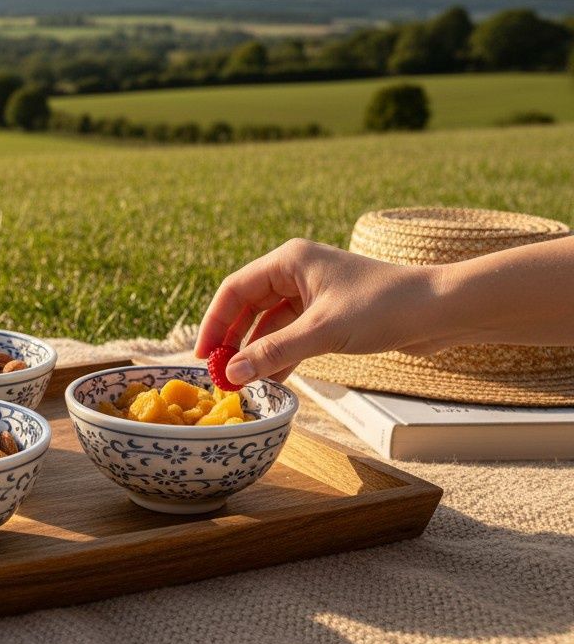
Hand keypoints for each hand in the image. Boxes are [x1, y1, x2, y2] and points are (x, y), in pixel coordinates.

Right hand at [194, 239, 438, 384]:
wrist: (442, 310)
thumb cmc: (384, 308)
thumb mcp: (322, 333)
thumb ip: (274, 353)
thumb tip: (231, 374)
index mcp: (290, 261)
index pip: (235, 289)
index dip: (214, 323)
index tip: (201, 356)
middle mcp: (297, 272)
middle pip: (249, 306)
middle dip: (233, 339)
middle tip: (218, 373)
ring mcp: (314, 293)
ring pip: (270, 323)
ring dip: (257, 351)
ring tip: (242, 382)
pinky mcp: (330, 313)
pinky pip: (292, 333)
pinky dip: (281, 354)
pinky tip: (272, 379)